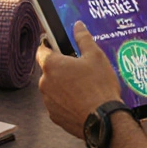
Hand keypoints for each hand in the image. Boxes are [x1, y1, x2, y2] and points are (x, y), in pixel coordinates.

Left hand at [36, 22, 121, 138]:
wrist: (104, 120)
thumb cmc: (99, 88)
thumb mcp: (95, 56)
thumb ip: (83, 38)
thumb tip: (77, 26)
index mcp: (51, 65)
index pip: (41, 49)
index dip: (49, 45)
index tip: (57, 45)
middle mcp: (45, 83)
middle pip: (49, 69)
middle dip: (61, 68)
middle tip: (79, 68)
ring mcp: (48, 101)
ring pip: (53, 87)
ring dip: (63, 85)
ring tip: (83, 86)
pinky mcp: (55, 116)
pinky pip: (57, 103)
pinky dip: (66, 101)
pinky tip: (82, 100)